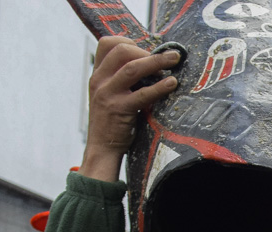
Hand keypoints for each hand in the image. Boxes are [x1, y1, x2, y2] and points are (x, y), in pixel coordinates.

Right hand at [81, 36, 180, 181]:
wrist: (102, 148)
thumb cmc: (112, 121)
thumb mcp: (110, 94)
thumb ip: (123, 79)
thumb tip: (152, 64)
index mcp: (97, 74)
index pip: (107, 43)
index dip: (129, 42)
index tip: (147, 50)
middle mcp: (99, 81)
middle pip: (122, 51)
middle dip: (147, 51)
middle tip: (168, 58)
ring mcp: (107, 94)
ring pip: (132, 68)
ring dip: (157, 61)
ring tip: (174, 60)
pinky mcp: (119, 109)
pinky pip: (142, 94)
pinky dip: (159, 87)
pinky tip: (172, 84)